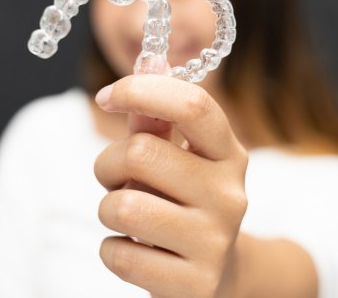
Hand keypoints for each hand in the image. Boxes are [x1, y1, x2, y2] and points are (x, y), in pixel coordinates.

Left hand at [93, 74, 248, 297]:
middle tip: (114, 178)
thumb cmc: (184, 204)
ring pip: (124, 207)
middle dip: (107, 164)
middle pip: (141, 153)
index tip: (107, 95)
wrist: (216, 278)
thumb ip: (157, 119)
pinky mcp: (194, 285)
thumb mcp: (178, 160)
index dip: (142, 90)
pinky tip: (134, 250)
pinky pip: (119, 256)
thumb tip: (150, 61)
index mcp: (229, 154)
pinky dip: (111, 250)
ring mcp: (215, 242)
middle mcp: (230, 195)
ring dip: (107, 209)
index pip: (192, 106)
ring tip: (126, 215)